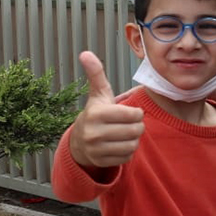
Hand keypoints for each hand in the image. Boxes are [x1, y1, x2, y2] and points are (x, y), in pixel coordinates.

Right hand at [69, 51, 144, 168]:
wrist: (79, 142)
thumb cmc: (95, 114)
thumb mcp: (97, 94)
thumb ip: (96, 74)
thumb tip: (85, 53)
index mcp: (96, 114)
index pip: (133, 115)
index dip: (136, 113)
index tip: (129, 113)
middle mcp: (94, 133)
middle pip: (135, 130)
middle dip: (137, 126)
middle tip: (129, 124)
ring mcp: (96, 150)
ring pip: (133, 145)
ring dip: (133, 139)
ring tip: (125, 134)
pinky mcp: (101, 162)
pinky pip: (127, 157)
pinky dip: (127, 152)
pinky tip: (119, 145)